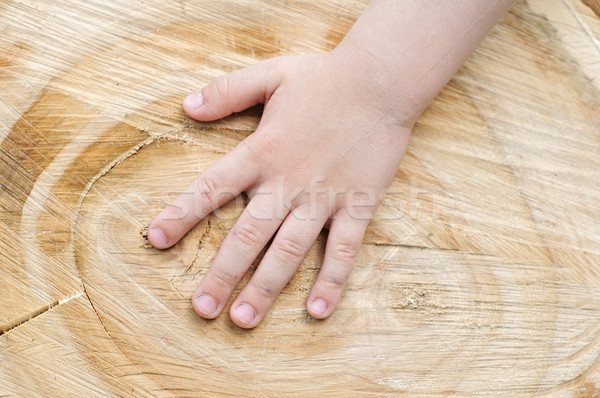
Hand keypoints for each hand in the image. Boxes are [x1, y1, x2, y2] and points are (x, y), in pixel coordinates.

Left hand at [148, 49, 410, 327]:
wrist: (382, 81)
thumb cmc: (325, 77)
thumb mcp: (270, 75)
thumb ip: (226, 92)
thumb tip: (184, 106)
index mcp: (262, 151)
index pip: (212, 188)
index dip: (181, 214)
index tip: (155, 240)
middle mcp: (288, 182)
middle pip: (248, 235)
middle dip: (222, 273)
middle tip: (203, 308)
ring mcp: (323, 198)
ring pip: (290, 251)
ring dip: (265, 287)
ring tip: (243, 319)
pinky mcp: (357, 205)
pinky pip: (344, 250)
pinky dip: (332, 281)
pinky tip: (318, 311)